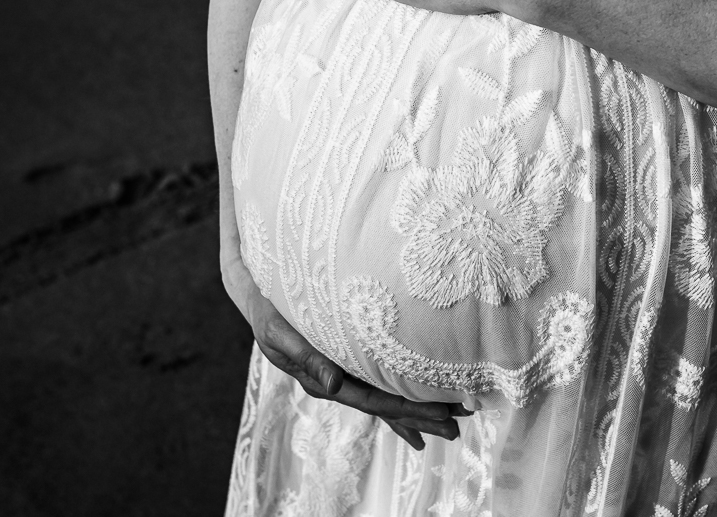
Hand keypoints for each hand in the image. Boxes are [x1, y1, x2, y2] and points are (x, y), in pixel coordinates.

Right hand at [222, 257, 466, 449]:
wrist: (258, 294)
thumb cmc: (268, 309)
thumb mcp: (278, 331)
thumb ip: (306, 358)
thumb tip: (333, 386)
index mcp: (322, 380)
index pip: (372, 401)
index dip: (407, 410)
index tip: (439, 414)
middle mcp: (335, 381)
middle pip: (385, 405)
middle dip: (422, 416)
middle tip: (459, 422)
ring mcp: (342, 372)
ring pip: (385, 395)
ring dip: (418, 408)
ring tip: (452, 417)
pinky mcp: (346, 359)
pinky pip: (377, 382)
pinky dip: (400, 394)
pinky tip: (419, 407)